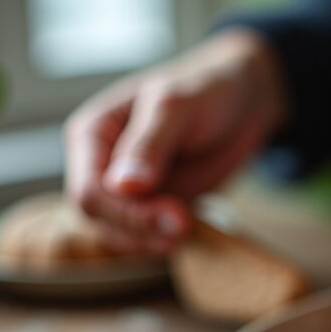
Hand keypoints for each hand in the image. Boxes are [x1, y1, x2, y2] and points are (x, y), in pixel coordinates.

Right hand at [64, 30, 286, 253]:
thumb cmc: (206, 89)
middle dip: (140, 229)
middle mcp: (101, 164)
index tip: (174, 215)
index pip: (87, 191)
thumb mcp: (176, 107)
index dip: (125, 214)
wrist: (243, 100)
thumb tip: (122, 186)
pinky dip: (163, 241)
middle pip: (98, 219)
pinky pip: (145, 238)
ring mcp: (126, 189)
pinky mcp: (152, 206)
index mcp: (92, 134)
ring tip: (188, 228)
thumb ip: (148, 146)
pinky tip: (189, 230)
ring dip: (150, 241)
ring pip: (118, 235)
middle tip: (185, 226)